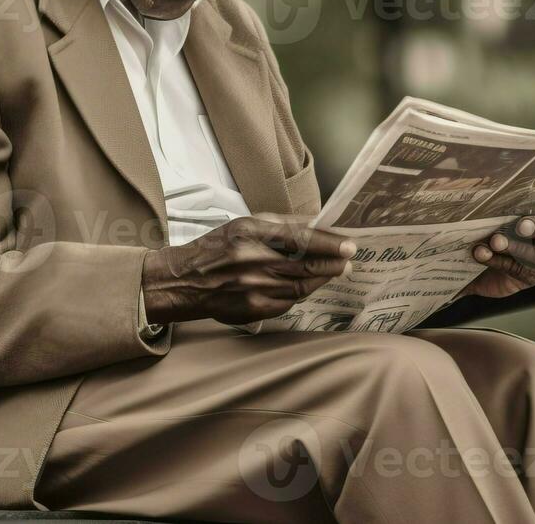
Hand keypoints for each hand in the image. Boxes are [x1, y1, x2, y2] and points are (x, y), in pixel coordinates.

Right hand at [141, 214, 356, 325]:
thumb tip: (317, 223)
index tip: (350, 245)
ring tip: (334, 271)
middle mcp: (252, 261)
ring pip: (302, 288)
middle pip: (306, 267)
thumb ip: (281, 224)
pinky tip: (306, 285)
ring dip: (322, 280)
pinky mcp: (254, 310)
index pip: (300, 238)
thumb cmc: (216, 248)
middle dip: (333, 264)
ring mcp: (253, 289)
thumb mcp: (244, 225)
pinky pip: (289, 302)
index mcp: (249, 233)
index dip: (329, 243)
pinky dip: (301, 293)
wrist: (184, 282)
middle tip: (349, 261)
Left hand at [460, 192, 534, 299]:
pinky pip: (518, 269)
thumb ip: (497, 193)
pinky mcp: (530, 276)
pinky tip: (480, 253)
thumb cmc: (492, 218)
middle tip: (521, 226)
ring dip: (516, 247)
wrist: (476, 256)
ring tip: (494, 241)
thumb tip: (474, 170)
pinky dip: (497, 260)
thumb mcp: (496, 203)